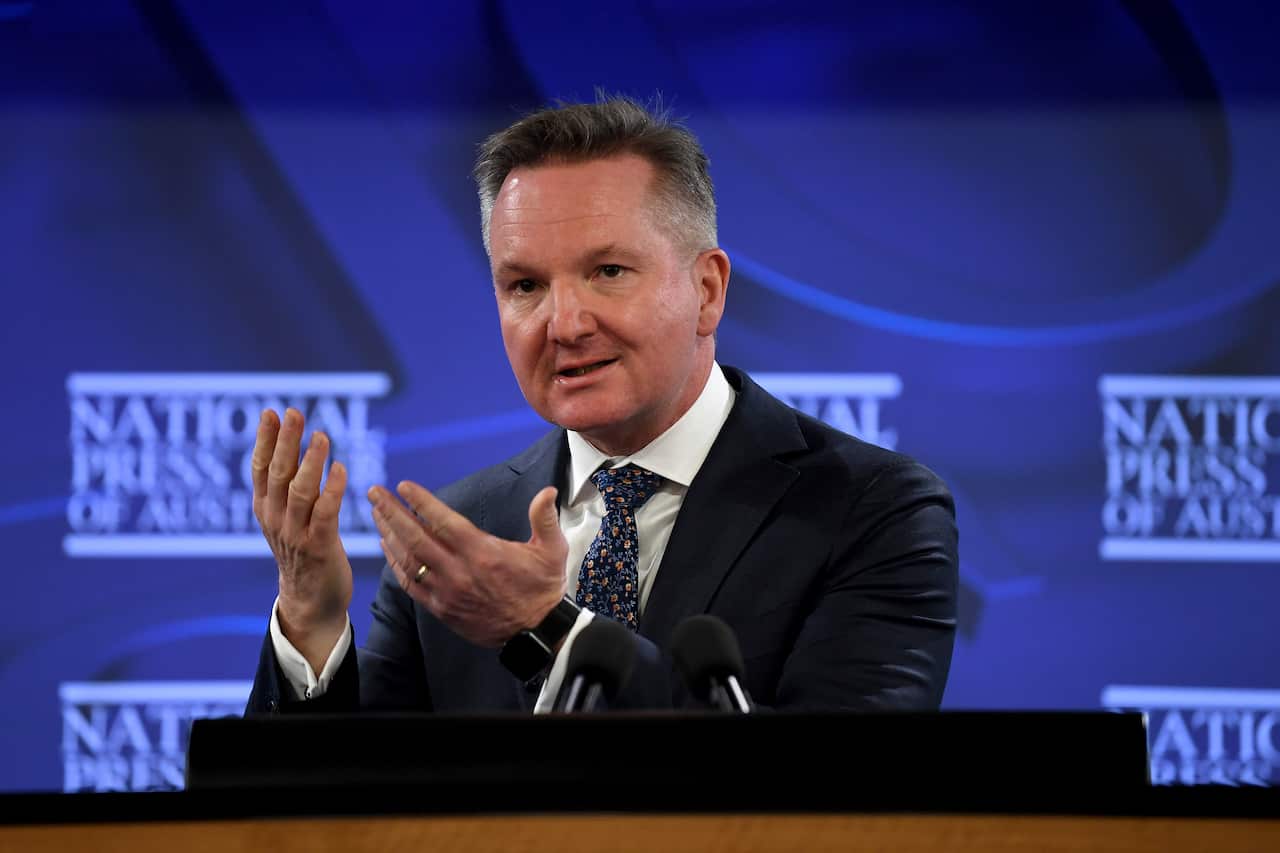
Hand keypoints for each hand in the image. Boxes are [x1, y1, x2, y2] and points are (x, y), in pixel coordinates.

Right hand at [251, 407, 352, 671]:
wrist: (310, 601)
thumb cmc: (303, 550)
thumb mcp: (286, 515)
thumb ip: (288, 483)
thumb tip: (288, 443)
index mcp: (265, 508)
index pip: (260, 467)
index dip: (265, 439)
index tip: (271, 412)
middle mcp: (275, 518)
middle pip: (278, 473)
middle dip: (285, 441)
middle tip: (294, 414)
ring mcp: (295, 533)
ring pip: (300, 491)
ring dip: (311, 462)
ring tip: (322, 436)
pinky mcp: (319, 546)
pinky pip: (325, 514)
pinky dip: (332, 490)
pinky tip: (341, 469)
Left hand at [369, 480, 567, 648]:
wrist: (537, 632)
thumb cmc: (543, 588)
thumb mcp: (552, 550)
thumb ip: (545, 518)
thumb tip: (548, 491)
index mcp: (483, 553)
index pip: (443, 522)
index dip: (421, 502)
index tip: (403, 486)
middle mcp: (459, 572)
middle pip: (416, 538)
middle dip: (392, 513)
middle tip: (375, 493)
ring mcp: (447, 592)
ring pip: (408, 560)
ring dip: (389, 535)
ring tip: (376, 514)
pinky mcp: (442, 608)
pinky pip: (410, 584)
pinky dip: (395, 564)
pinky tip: (388, 547)